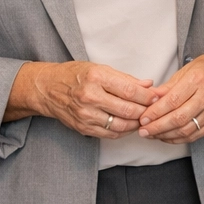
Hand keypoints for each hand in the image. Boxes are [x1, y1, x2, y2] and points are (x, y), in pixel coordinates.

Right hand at [5, 61, 156, 137]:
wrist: (47, 88)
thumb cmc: (74, 75)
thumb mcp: (99, 68)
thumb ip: (125, 78)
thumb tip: (149, 85)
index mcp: (96, 77)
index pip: (130, 90)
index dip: (147, 96)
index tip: (157, 97)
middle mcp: (90, 96)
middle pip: (128, 110)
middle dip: (145, 111)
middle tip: (154, 110)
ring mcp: (86, 114)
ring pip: (121, 125)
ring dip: (136, 124)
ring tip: (144, 118)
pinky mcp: (83, 128)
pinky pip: (110, 134)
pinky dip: (124, 131)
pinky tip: (129, 125)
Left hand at [137, 47, 203, 143]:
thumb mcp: (187, 69)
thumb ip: (168, 86)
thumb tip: (150, 98)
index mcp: (198, 79)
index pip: (172, 101)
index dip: (155, 112)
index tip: (143, 118)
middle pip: (178, 118)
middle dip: (157, 127)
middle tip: (143, 130)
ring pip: (186, 130)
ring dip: (165, 135)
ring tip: (151, 135)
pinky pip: (195, 135)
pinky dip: (178, 138)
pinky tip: (166, 136)